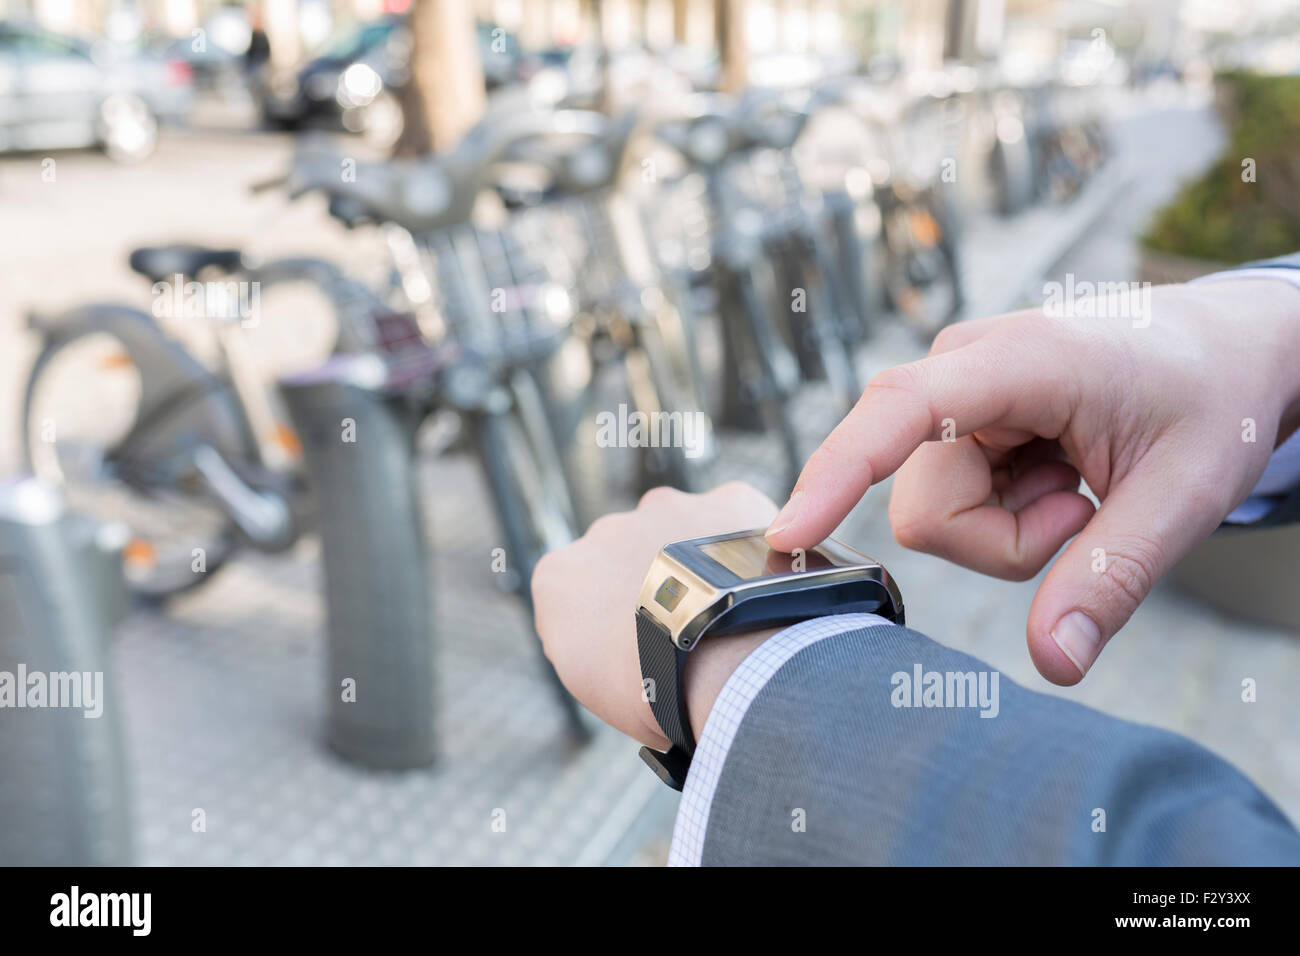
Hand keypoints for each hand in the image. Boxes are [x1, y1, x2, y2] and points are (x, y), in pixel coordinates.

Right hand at [531, 483, 779, 748]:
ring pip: (680, 530)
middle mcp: (605, 530)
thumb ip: (593, 648)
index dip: (609, 624)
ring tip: (730, 612)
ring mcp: (666, 509)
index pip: (576, 596)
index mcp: (559, 578)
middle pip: (626, 555)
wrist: (729, 671)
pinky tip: (762, 589)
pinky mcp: (725, 499)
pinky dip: (747, 548)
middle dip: (652, 582)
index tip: (637, 650)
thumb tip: (617, 651)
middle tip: (689, 630)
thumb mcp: (597, 688)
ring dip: (697, 560)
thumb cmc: (662, 695)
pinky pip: (735, 521)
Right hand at [766, 279, 1299, 684]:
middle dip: (1006, 542)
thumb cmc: (1214, 398)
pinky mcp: (953, 418)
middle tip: (1087, 506)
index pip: (902, 410)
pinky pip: (951, 503)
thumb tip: (1052, 663)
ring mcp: (952, 392)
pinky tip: (1060, 472)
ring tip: (1079, 483)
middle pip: (928, 510)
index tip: (786, 532)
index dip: (837, 473)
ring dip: (1013, 528)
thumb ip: (1112, 577)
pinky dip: (1010, 511)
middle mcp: (964, 366)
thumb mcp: (1186, 494)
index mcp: (1024, 361)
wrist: (1227, 346)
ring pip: (935, 515)